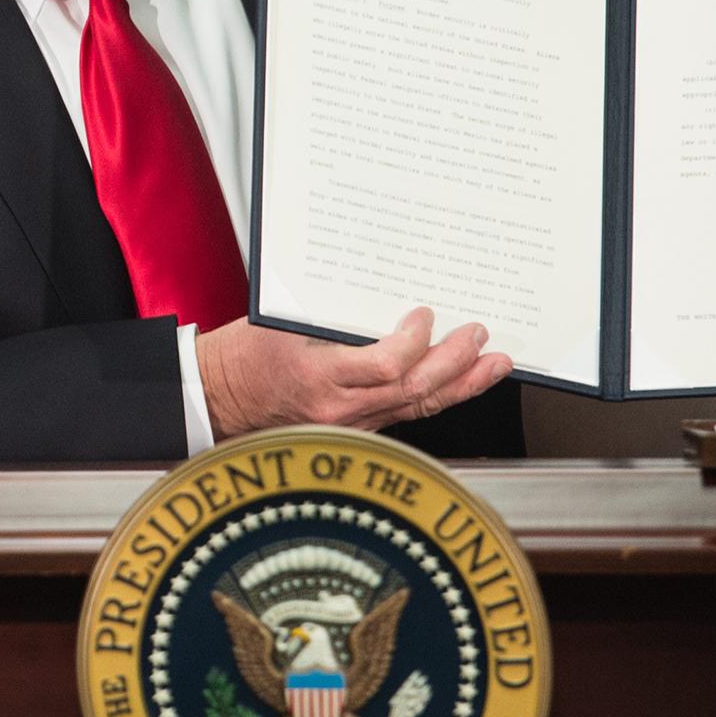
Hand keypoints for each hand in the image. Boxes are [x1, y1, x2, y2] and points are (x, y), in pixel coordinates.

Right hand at [196, 307, 511, 442]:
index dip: (415, 341)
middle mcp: (340, 407)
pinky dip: (439, 395)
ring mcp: (351, 424)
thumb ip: (335, 315)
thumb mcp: (284, 321)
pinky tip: (461, 381)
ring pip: (420, 407)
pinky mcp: (356, 429)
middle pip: (415, 390)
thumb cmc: (247, 354)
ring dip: (463, 384)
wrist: (221, 397)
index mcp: (319, 375)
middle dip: (456, 362)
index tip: (425, 314)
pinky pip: (406, 414)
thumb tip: (385, 288)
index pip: (385, 366)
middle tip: (478, 335)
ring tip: (494, 364)